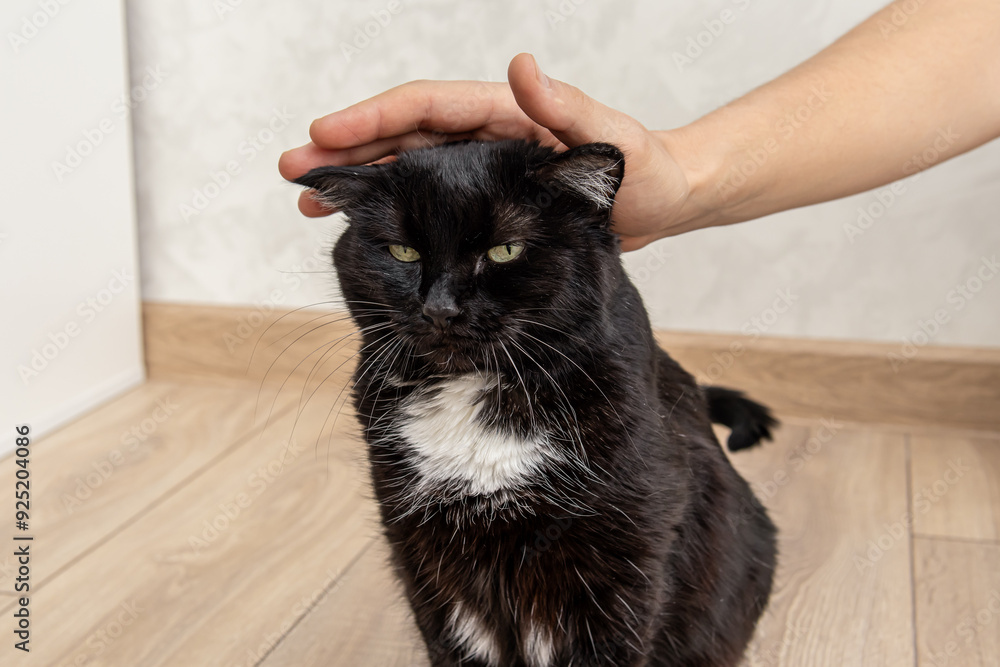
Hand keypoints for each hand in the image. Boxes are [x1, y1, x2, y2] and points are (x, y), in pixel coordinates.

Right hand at [279, 53, 694, 249]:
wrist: (666, 202)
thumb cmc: (647, 170)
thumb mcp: (612, 141)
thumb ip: (566, 108)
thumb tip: (522, 66)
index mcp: (504, 113)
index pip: (426, 106)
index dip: (375, 119)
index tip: (327, 134)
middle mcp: (483, 137)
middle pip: (402, 137)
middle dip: (347, 151)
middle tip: (294, 171)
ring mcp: (480, 169)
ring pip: (406, 168)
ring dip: (358, 181)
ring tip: (310, 201)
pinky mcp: (485, 203)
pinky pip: (428, 201)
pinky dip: (392, 209)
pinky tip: (362, 223)